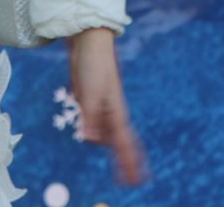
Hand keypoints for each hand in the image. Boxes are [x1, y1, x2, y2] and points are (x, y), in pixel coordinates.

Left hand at [70, 27, 148, 187]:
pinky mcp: (90, 100)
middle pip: (122, 143)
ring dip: (116, 150)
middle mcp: (112, 113)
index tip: (135, 182)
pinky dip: (101, 136)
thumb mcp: (89, 94)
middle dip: (128, 163)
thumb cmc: (93, 66)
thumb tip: (92, 140)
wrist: (89, 42)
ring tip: (123, 167)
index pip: (124, 145)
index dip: (129, 164)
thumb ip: (90, 118)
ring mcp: (102, 107)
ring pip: (110, 136)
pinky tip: (98, 140)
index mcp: (116, 113)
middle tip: (132, 182)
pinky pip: (99, 125)